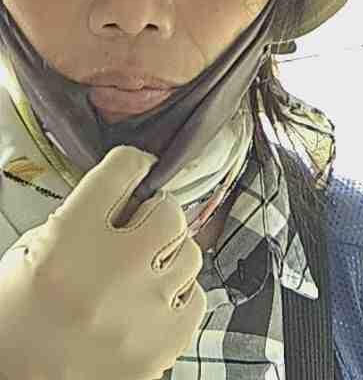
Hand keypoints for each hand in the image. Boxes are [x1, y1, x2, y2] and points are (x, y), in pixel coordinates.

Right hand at [0, 145, 206, 379]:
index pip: (123, 170)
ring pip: (189, 252)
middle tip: (140, 228)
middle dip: (155, 215)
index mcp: (70, 240)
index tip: (137, 168)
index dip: (132, 164)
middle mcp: (112, 270)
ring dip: (168, 256)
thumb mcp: (26, 257)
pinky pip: (196, 299)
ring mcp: (142, 310)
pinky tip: (151, 304)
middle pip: (168, 209)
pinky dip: (177, 298)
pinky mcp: (161, 347)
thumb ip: (73, 221)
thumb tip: (119, 200)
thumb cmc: (16, 327)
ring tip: (144, 272)